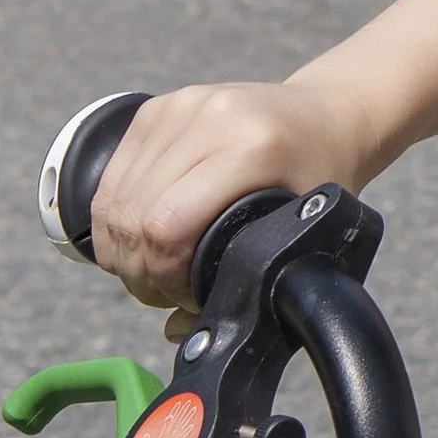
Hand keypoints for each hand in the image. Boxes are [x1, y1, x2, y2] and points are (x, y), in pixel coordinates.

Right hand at [88, 79, 370, 319]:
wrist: (326, 114)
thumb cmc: (318, 179)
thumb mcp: (303, 232)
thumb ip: (249, 285)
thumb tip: (178, 331)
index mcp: (254, 148)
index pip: (167, 227)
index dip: (164, 277)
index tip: (187, 296)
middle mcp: (212, 118)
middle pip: (132, 216)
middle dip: (139, 271)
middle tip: (163, 292)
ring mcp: (178, 107)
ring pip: (113, 199)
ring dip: (120, 248)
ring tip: (150, 270)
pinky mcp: (154, 107)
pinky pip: (110, 177)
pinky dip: (112, 219)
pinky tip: (136, 239)